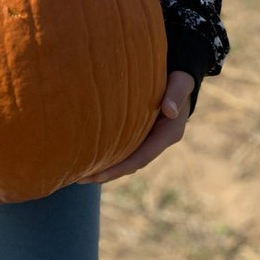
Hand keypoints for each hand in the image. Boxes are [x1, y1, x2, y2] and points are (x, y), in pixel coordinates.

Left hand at [78, 70, 194, 185]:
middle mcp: (157, 142)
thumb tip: (169, 111)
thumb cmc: (178, 80)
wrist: (179, 79)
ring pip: (125, 159)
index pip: (141, 157)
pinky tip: (88, 156)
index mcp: (168, 134)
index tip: (98, 174)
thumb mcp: (181, 84)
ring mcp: (148, 140)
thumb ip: (176, 94)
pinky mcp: (139, 134)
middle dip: (107, 173)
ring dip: (104, 168)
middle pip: (130, 164)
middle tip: (80, 179)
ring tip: (78, 175)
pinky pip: (123, 148)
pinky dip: (107, 154)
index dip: (120, 167)